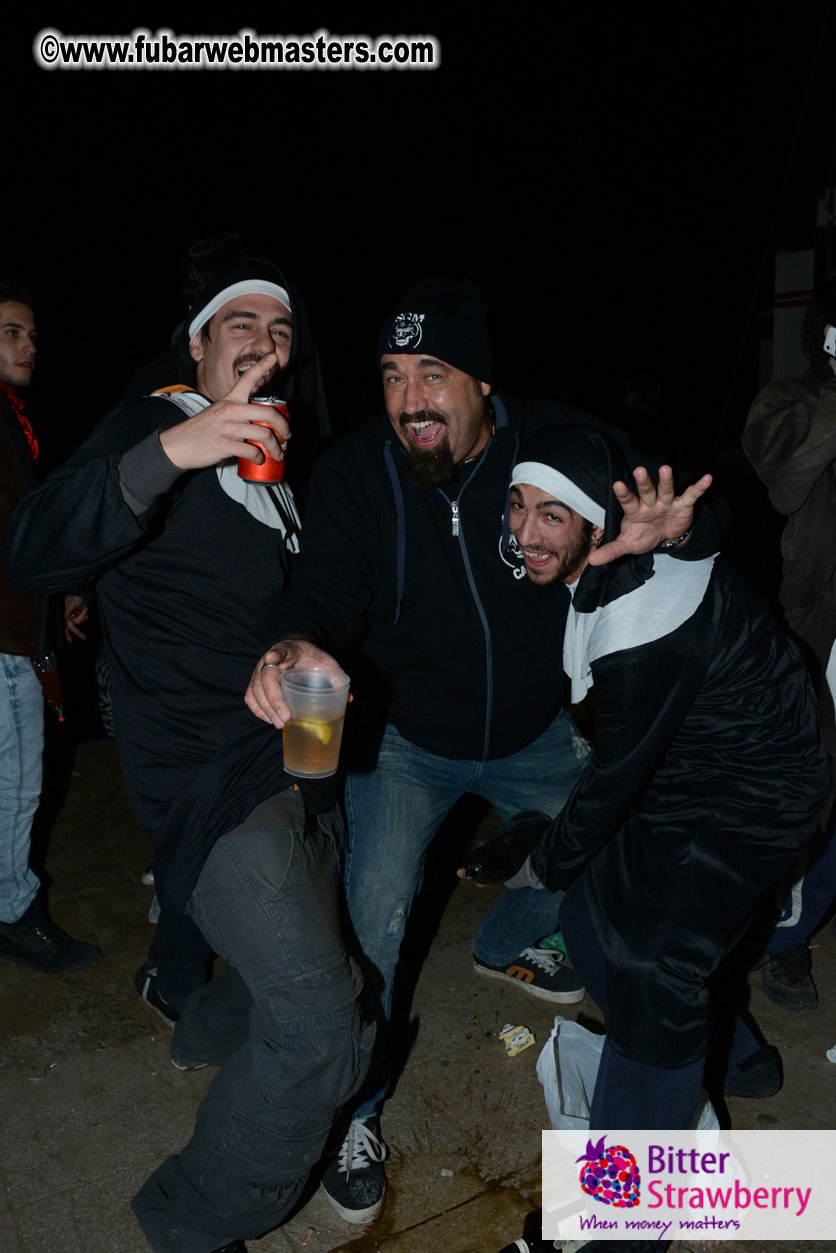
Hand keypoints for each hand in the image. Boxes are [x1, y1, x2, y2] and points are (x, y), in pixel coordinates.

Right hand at [63, 594, 88, 641]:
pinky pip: (84, 619)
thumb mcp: (70, 604)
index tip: (70, 640)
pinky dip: (85, 614)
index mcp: (64, 615)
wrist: (81, 594)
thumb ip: (67, 612)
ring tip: (83, 608)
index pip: (65, 626)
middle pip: (73, 627)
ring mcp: (75, 616)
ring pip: (80, 622)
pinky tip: (84, 609)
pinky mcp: (80, 615)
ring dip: (82, 615)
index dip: (67, 634)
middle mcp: (69, 617)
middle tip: (84, 637)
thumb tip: (65, 618)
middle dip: (78, 631)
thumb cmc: (74, 598)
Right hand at [158, 353, 289, 470]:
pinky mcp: (224, 444)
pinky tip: (258, 460)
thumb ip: (237, 415)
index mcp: (229, 400)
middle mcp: (230, 410)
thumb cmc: (200, 431)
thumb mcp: (217, 414)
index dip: (262, 366)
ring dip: (275, 448)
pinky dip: (259, 458)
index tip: (273, 357)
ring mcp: (227, 427)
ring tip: (278, 454)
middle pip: (268, 413)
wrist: (177, 445)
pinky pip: (251, 450)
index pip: (247, 379)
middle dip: (284, 427)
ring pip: (264, 434)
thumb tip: (258, 424)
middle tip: (287, 436)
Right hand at [244, 637, 345, 727]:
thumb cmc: (310, 657)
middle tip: (286, 718)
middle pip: (265, 679)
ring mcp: (259, 672)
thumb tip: (349, 698)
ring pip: (256, 691)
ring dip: (266, 710)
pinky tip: (270, 720)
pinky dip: (259, 710)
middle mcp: (268, 660)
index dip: (274, 654)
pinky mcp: (256, 683)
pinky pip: (251, 698)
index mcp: (287, 650)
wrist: (295, 649)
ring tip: (279, 724)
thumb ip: (335, 675)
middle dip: (274, 700)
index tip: (271, 658)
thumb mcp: (325, 661)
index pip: (278, 650)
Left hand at [588, 465, 712, 565]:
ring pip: (666, 490)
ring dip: (666, 480)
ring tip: (665, 469)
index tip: (617, 485)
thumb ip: (611, 550)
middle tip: (639, 470)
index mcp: (635, 511)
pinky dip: (700, 487)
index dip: (623, 494)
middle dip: (643, 482)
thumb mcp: (628, 544)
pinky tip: (708, 478)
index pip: (628, 502)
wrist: (665, 536)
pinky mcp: (683, 505)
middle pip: (646, 491)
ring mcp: (667, 502)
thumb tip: (591, 561)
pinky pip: (691, 495)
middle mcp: (650, 503)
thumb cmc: (643, 535)